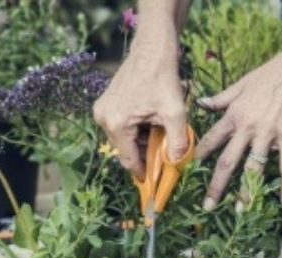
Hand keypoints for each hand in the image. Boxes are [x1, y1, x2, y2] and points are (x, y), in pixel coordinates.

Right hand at [93, 45, 187, 179]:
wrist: (152, 49)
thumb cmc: (162, 78)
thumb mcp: (174, 112)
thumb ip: (177, 142)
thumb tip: (179, 165)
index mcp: (117, 124)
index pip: (129, 159)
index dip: (142, 172)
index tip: (152, 183)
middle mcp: (103, 119)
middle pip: (125, 149)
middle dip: (144, 153)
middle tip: (163, 153)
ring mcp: (102, 111)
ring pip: (123, 138)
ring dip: (141, 140)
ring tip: (159, 132)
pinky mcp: (105, 104)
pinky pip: (121, 126)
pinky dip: (136, 129)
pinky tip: (150, 121)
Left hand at [195, 46, 281, 207]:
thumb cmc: (273, 73)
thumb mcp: (242, 83)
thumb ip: (221, 98)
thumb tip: (201, 102)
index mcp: (234, 115)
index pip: (211, 140)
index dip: (199, 157)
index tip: (188, 173)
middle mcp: (248, 128)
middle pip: (228, 162)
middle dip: (216, 186)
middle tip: (208, 206)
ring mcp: (269, 134)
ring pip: (254, 169)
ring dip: (247, 192)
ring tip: (240, 210)